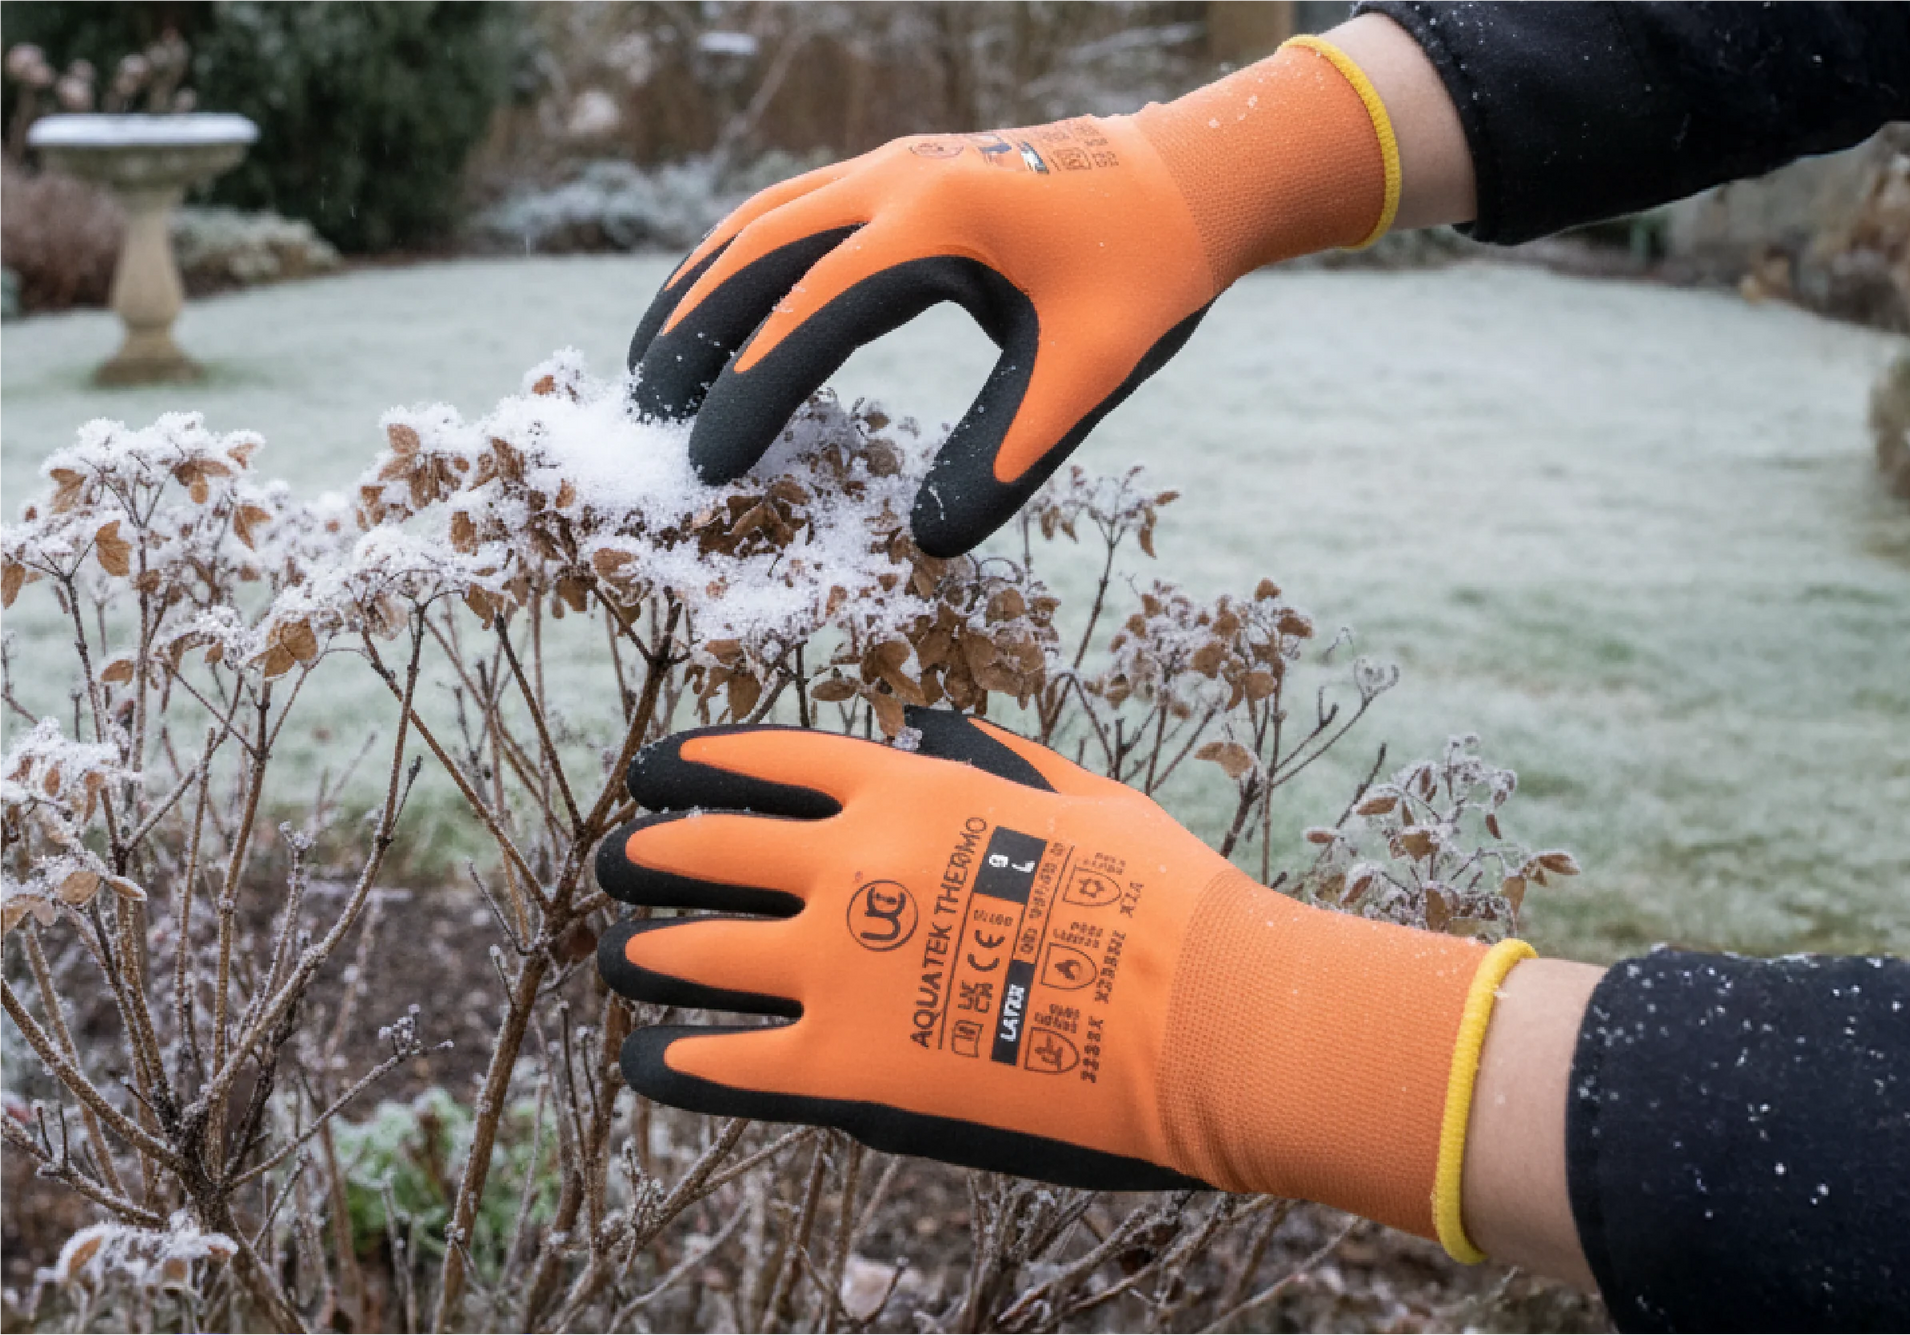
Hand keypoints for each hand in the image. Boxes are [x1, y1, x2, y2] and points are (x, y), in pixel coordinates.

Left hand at [597, 708, 1531, 1258]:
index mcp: (907, 791)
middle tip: (612, 860)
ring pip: (688, 954)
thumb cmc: (1163, 898)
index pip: (763, 761)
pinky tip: (644, 1058)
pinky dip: (669, 1060)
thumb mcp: (1081, 796)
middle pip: (704, 849)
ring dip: (638, 952)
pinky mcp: (845, 1067)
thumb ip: (995, 754)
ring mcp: (838, 967)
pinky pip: (722, 1062)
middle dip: (641, 853)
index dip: (692, 764)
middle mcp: (851, 865)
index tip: (649, 772)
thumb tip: (929, 722)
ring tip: (614, 955)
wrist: (1208, 1017)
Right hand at [626, 39, 1398, 556]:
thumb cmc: (1146, 280)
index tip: (707, 465)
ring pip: (759, 221)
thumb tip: (925, 541)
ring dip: (699, 291)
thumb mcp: (1091, 375)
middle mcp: (896, 178)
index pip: (811, 313)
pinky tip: (715, 306)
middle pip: (755, 254)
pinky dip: (737, 258)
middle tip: (644, 423)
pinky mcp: (899, 168)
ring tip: (648, 368)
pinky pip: (790, 208)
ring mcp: (891, 163)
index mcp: (937, 224)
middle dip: (692, 338)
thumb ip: (1009, 453)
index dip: (751, 391)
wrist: (1188, 180)